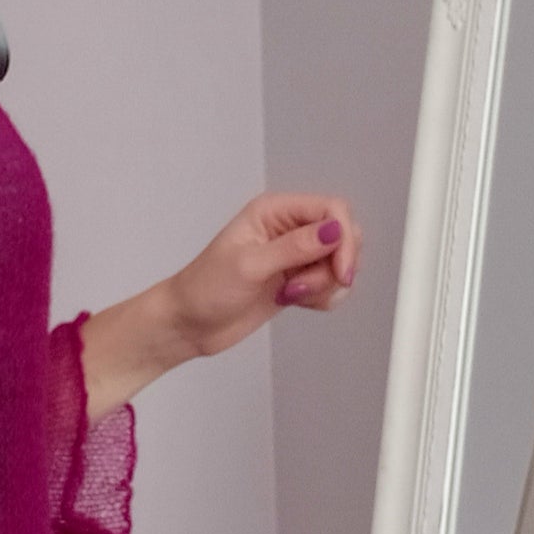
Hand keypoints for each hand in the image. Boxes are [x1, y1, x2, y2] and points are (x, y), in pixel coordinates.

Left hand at [168, 190, 363, 359]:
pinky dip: (324, 298)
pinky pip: (332, 286)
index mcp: (275, 211)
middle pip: (344, 235)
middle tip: (304, 287)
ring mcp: (295, 256)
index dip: (343, 238)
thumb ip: (294, 248)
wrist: (190, 324)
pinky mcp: (299, 281)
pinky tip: (295, 302)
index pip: (332, 209)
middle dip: (336, 266)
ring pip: (341, 263)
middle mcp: (289, 228)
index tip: (340, 271)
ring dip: (326, 286)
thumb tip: (333, 231)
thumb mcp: (249, 265)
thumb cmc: (205, 289)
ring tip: (291, 295)